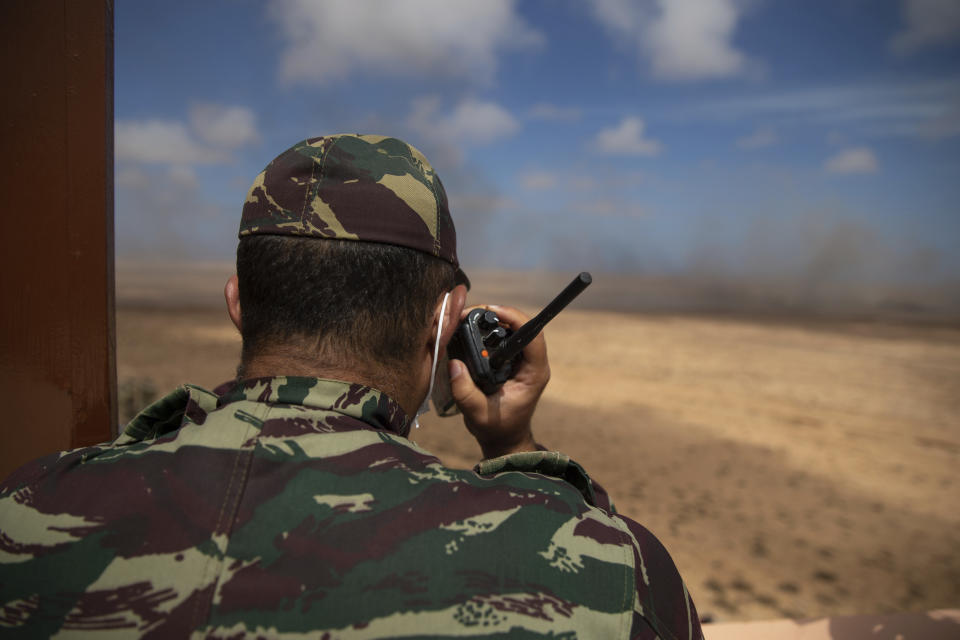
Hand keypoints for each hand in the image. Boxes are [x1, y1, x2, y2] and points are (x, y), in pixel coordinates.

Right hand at [447, 304, 549, 458]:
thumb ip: (465, 391)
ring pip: (511, 329)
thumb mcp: (478, 414)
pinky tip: (470, 330)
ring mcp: (522, 360)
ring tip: (466, 319)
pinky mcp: (512, 360)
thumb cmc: (496, 428)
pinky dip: (487, 331)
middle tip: (470, 313)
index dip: (514, 318)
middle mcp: (531, 362)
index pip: (532, 335)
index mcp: (534, 373)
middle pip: (521, 326)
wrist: (503, 438)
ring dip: (491, 321)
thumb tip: (454, 363)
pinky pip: (502, 338)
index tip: (491, 311)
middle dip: (497, 315)